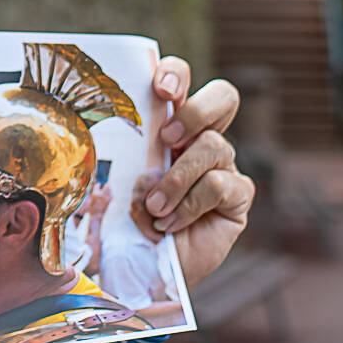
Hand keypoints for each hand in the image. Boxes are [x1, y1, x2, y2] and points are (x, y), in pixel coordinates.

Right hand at [85, 181, 113, 219]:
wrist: (96, 215)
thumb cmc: (91, 208)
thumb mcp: (89, 198)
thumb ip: (91, 191)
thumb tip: (94, 186)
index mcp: (95, 193)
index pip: (98, 184)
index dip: (97, 185)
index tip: (97, 186)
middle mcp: (102, 194)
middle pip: (106, 185)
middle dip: (104, 185)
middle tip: (102, 187)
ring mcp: (107, 197)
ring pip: (109, 189)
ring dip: (107, 189)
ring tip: (104, 191)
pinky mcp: (109, 200)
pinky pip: (111, 194)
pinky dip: (109, 193)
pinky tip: (106, 195)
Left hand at [135, 58, 253, 285]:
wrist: (142, 269)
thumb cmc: (124, 220)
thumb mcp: (113, 183)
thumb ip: (117, 159)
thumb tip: (105, 142)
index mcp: (168, 123)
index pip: (181, 80)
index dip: (177, 73)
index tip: (161, 89)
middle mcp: (200, 138)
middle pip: (223, 96)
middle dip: (196, 111)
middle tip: (167, 138)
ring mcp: (223, 166)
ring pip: (214, 146)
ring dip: (178, 179)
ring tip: (155, 208)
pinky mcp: (237, 196)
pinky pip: (221, 185)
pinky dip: (190, 205)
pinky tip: (170, 225)